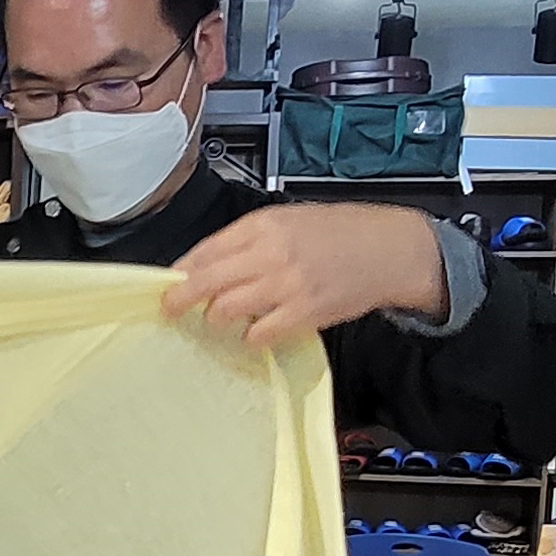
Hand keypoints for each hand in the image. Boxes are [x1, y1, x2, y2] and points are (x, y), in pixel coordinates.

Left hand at [164, 203, 447, 345]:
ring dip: (216, 317)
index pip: (204, 250)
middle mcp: (269, 253)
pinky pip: (257, 334)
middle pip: (204, 281)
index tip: (168, 283)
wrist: (387, 249)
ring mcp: (286, 285)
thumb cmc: (335, 233)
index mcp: (261, 225)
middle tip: (170, 309)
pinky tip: (254, 331)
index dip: (180, 271)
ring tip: (222, 317)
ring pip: (223, 309)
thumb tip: (201, 263)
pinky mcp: (303, 313)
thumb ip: (244, 240)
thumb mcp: (285, 220)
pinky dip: (249, 336)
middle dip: (179, 299)